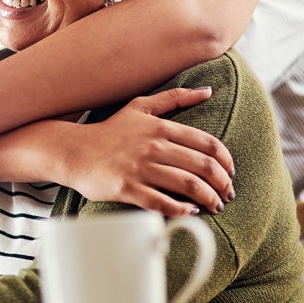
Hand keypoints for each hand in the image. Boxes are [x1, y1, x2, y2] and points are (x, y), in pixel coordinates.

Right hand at [59, 87, 234, 216]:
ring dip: (208, 199)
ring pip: (188, 185)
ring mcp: (139, 168)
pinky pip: (162, 202)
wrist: (73, 151)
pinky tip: (189, 212)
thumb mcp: (141, 107)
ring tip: (214, 206)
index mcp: (160, 127)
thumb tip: (208, 91)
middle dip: (222, 184)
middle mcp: (153, 146)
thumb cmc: (110, 131)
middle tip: (227, 195)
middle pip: (202, 167)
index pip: (207, 144)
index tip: (230, 173)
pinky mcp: (127, 188)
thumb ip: (175, 98)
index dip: (226, 161)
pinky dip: (181, 210)